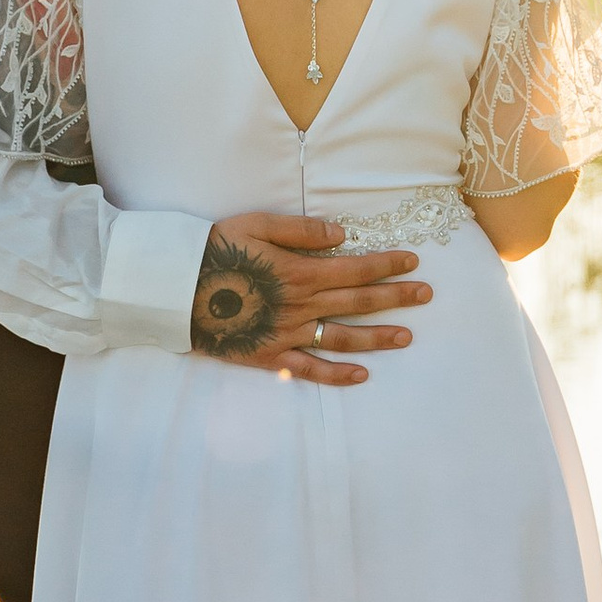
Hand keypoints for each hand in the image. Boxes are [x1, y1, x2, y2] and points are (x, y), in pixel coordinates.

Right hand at [190, 218, 429, 384]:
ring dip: (378, 337)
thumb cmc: (214, 250)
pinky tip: (362, 375)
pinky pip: (310, 370)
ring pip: (343, 337)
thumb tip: (343, 234)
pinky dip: (338, 375)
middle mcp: (302, 305)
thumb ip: (302, 230)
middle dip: (396, 297)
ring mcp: (288, 335)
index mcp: (301, 271)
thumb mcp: (257, 225)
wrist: (175, 289)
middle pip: (358, 301)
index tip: (414, 262)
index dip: (387, 265)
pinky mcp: (271, 357)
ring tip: (406, 336)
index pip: (356, 267)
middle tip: (426, 296)